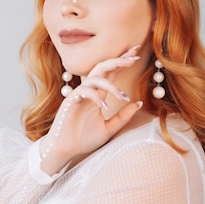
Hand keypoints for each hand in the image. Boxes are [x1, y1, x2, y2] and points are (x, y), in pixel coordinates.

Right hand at [40, 46, 142, 175]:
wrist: (66, 150)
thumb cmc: (84, 139)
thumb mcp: (109, 128)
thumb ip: (123, 116)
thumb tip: (138, 103)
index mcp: (98, 94)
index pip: (111, 73)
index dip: (122, 61)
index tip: (136, 52)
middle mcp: (89, 91)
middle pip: (103, 67)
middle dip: (118, 60)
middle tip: (134, 56)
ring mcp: (79, 95)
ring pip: (95, 78)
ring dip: (110, 85)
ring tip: (122, 96)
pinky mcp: (71, 101)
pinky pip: (84, 92)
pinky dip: (95, 96)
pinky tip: (104, 106)